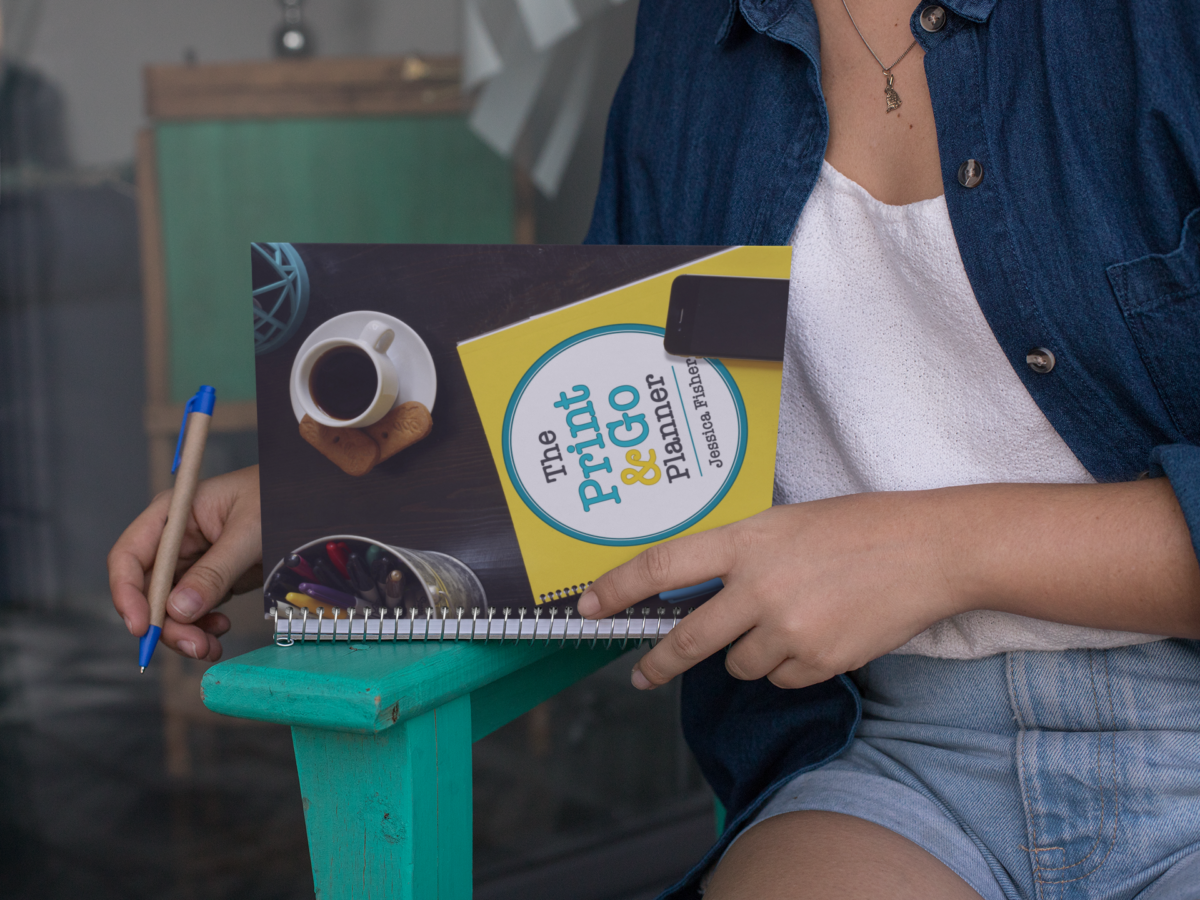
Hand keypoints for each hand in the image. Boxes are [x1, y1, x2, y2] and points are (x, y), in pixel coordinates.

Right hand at [109, 465, 262, 660]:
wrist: (312, 503)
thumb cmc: (279, 499)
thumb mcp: (248, 532)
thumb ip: (214, 571)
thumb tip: (178, 610)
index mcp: (172, 514)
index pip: (128, 556)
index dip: (126, 594)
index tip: (141, 628)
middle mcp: (175, 540)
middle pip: (148, 590)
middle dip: (165, 623)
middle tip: (194, 646)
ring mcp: (193, 561)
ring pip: (169, 607)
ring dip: (184, 632)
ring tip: (210, 647)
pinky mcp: (212, 579)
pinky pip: (194, 610)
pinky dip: (202, 627)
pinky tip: (220, 630)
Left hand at [577, 491, 963, 690]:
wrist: (930, 550)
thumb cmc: (858, 527)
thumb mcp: (785, 525)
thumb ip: (739, 557)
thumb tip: (694, 594)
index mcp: (746, 541)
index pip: (662, 566)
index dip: (617, 590)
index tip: (588, 607)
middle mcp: (759, 588)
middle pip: (687, 641)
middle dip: (659, 663)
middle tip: (643, 674)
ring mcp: (789, 629)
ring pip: (738, 666)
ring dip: (748, 654)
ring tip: (789, 622)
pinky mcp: (819, 662)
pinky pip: (779, 680)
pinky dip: (788, 667)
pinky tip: (817, 635)